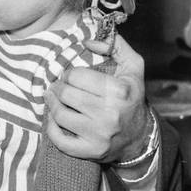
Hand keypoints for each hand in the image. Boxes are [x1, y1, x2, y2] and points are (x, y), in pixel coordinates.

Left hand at [45, 31, 149, 163]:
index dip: (69, 74)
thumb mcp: (133, 66)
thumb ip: (114, 45)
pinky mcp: (89, 151)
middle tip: (60, 87)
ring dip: (52, 104)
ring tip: (54, 98)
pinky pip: (59, 139)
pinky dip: (51, 127)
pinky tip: (54, 118)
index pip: (75, 76)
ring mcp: (99, 135)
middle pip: (65, 94)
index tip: (71, 77)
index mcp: (119, 91)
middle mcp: (110, 114)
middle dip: (59, 88)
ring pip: (59, 114)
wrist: (140, 136)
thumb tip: (87, 40)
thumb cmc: (131, 97)